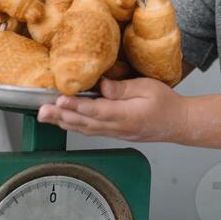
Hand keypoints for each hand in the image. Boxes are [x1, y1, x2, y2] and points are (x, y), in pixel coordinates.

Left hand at [36, 77, 188, 142]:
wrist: (178, 123)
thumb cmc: (166, 104)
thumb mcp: (147, 88)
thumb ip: (123, 88)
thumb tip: (101, 86)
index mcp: (125, 115)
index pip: (96, 110)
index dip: (76, 105)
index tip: (60, 99)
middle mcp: (117, 127)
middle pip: (84, 122)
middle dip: (61, 115)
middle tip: (41, 111)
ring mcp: (115, 133)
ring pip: (84, 128)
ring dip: (63, 122)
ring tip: (45, 116)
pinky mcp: (115, 133)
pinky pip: (90, 130)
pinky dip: (74, 126)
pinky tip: (64, 121)